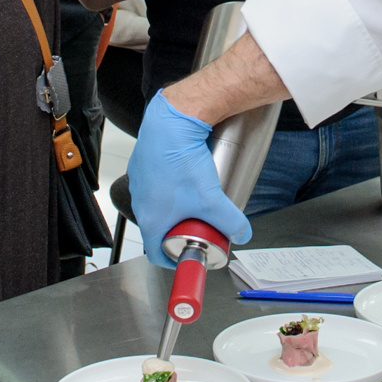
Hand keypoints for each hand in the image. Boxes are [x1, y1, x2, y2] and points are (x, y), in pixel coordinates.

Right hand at [129, 89, 250, 265]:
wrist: (170, 123)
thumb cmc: (180, 161)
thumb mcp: (213, 199)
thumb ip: (231, 222)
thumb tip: (241, 233)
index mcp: (150, 219)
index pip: (154, 252)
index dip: (171, 258)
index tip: (185, 255)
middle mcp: (140, 202)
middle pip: (158, 227)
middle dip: (179, 230)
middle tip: (198, 226)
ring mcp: (140, 182)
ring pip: (157, 203)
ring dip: (174, 207)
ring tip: (196, 199)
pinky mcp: (144, 163)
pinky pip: (156, 182)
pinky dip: (170, 184)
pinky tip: (186, 176)